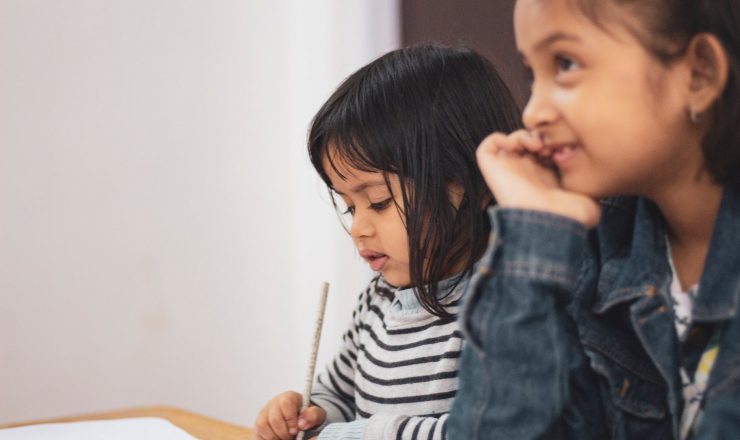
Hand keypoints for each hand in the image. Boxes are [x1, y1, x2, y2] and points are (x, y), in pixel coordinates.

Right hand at [254, 391, 326, 439]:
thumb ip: (313, 415)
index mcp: (289, 397)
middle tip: (292, 437)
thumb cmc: (307, 417)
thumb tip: (302, 422)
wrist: (300, 421)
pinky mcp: (258, 425)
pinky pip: (258, 433)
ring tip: (285, 438)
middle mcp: (274, 404)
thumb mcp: (317, 415)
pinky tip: (278, 438)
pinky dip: (269, 439)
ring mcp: (264, 414)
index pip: (286, 403)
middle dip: (284, 432)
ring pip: (263, 426)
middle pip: (274, 419)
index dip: (291, 419)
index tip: (297, 430)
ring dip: (276, 436)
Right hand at [477, 130, 600, 227]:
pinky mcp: (492, 169)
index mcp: (545, 178)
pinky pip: (488, 145)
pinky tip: (520, 146)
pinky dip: (501, 138)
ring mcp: (508, 171)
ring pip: (510, 141)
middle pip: (529, 142)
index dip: (555, 141)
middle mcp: (526, 174)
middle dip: (541, 135)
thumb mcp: (590, 191)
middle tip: (551, 145)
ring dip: (524, 135)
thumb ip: (589, 177)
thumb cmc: (572, 214)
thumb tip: (592, 164)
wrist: (552, 221)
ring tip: (537, 146)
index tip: (565, 147)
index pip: (546, 149)